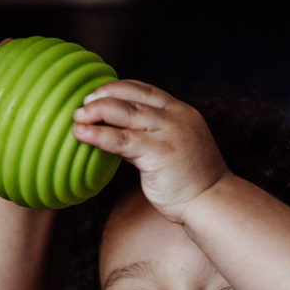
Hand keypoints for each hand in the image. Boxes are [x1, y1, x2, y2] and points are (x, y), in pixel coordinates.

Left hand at [72, 80, 230, 222]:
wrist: (211, 202)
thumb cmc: (192, 181)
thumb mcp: (172, 149)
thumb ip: (147, 137)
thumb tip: (115, 133)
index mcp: (180, 112)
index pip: (143, 89)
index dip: (117, 88)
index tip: (98, 94)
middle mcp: (175, 117)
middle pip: (130, 96)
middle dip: (102, 96)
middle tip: (82, 105)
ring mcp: (167, 133)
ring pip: (124, 112)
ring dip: (96, 111)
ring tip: (77, 117)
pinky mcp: (158, 152)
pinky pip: (121, 139)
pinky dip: (98, 134)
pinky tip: (81, 134)